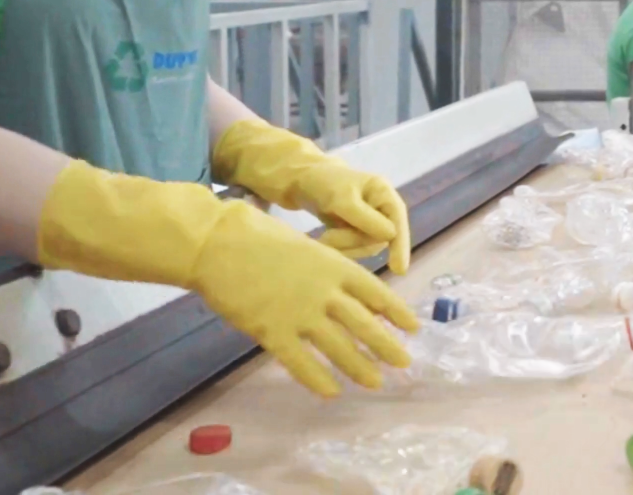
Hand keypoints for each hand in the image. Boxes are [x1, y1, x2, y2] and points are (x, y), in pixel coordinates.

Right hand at [192, 203, 419, 396]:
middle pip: (364, 325)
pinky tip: (331, 392)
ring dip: (359, 367)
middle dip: (387, 346)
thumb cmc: (262, 239)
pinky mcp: (272, 332)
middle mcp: (325, 293)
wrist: (218, 243)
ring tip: (375, 382)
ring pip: (338, 348)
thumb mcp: (310, 249)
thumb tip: (354, 295)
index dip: (397, 313)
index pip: (377, 294)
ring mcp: (299, 314)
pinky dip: (317, 379)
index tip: (414, 328)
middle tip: (404, 364)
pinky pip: (300, 362)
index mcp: (336, 267)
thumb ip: (331, 272)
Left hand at [213, 119, 411, 272]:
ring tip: (322, 239)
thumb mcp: (342, 198)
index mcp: (383, 194)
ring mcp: (367, 220)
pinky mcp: (353, 230)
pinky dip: (339, 249)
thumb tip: (391, 236)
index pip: (398, 224)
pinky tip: (323, 242)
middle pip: (379, 239)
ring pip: (365, 247)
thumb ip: (366, 218)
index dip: (400, 246)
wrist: (295, 179)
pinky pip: (353, 248)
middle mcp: (380, 208)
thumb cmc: (320, 182)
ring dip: (344, 247)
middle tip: (327, 239)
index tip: (399, 270)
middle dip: (353, 243)